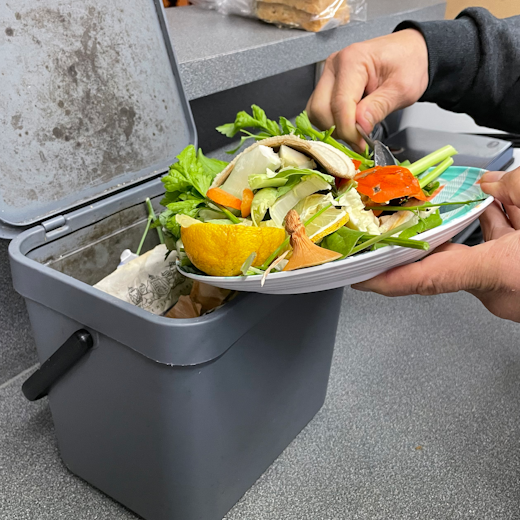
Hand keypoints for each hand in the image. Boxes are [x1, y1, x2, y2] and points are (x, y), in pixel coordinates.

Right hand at [306, 29, 428, 149]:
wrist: (409, 52)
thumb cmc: (408, 63)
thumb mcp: (402, 88)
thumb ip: (378, 108)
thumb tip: (359, 127)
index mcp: (353, 60)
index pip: (340, 104)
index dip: (348, 130)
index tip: (361, 144)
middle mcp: (334, 65)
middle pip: (319, 110)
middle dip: (338, 129)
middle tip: (359, 138)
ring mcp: (328, 75)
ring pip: (315, 113)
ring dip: (332, 127)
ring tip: (355, 129)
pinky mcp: (327, 85)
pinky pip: (319, 111)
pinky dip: (331, 123)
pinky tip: (349, 123)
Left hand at [352, 168, 519, 321]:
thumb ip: (515, 189)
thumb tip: (493, 183)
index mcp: (496, 274)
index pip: (422, 278)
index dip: (384, 279)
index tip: (359, 278)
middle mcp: (497, 289)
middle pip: (445, 258)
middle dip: (430, 232)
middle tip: (405, 218)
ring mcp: (509, 290)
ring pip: (474, 253)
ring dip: (472, 225)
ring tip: (479, 198)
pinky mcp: (519, 283)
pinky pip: (493, 256)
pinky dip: (493, 232)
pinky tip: (502, 210)